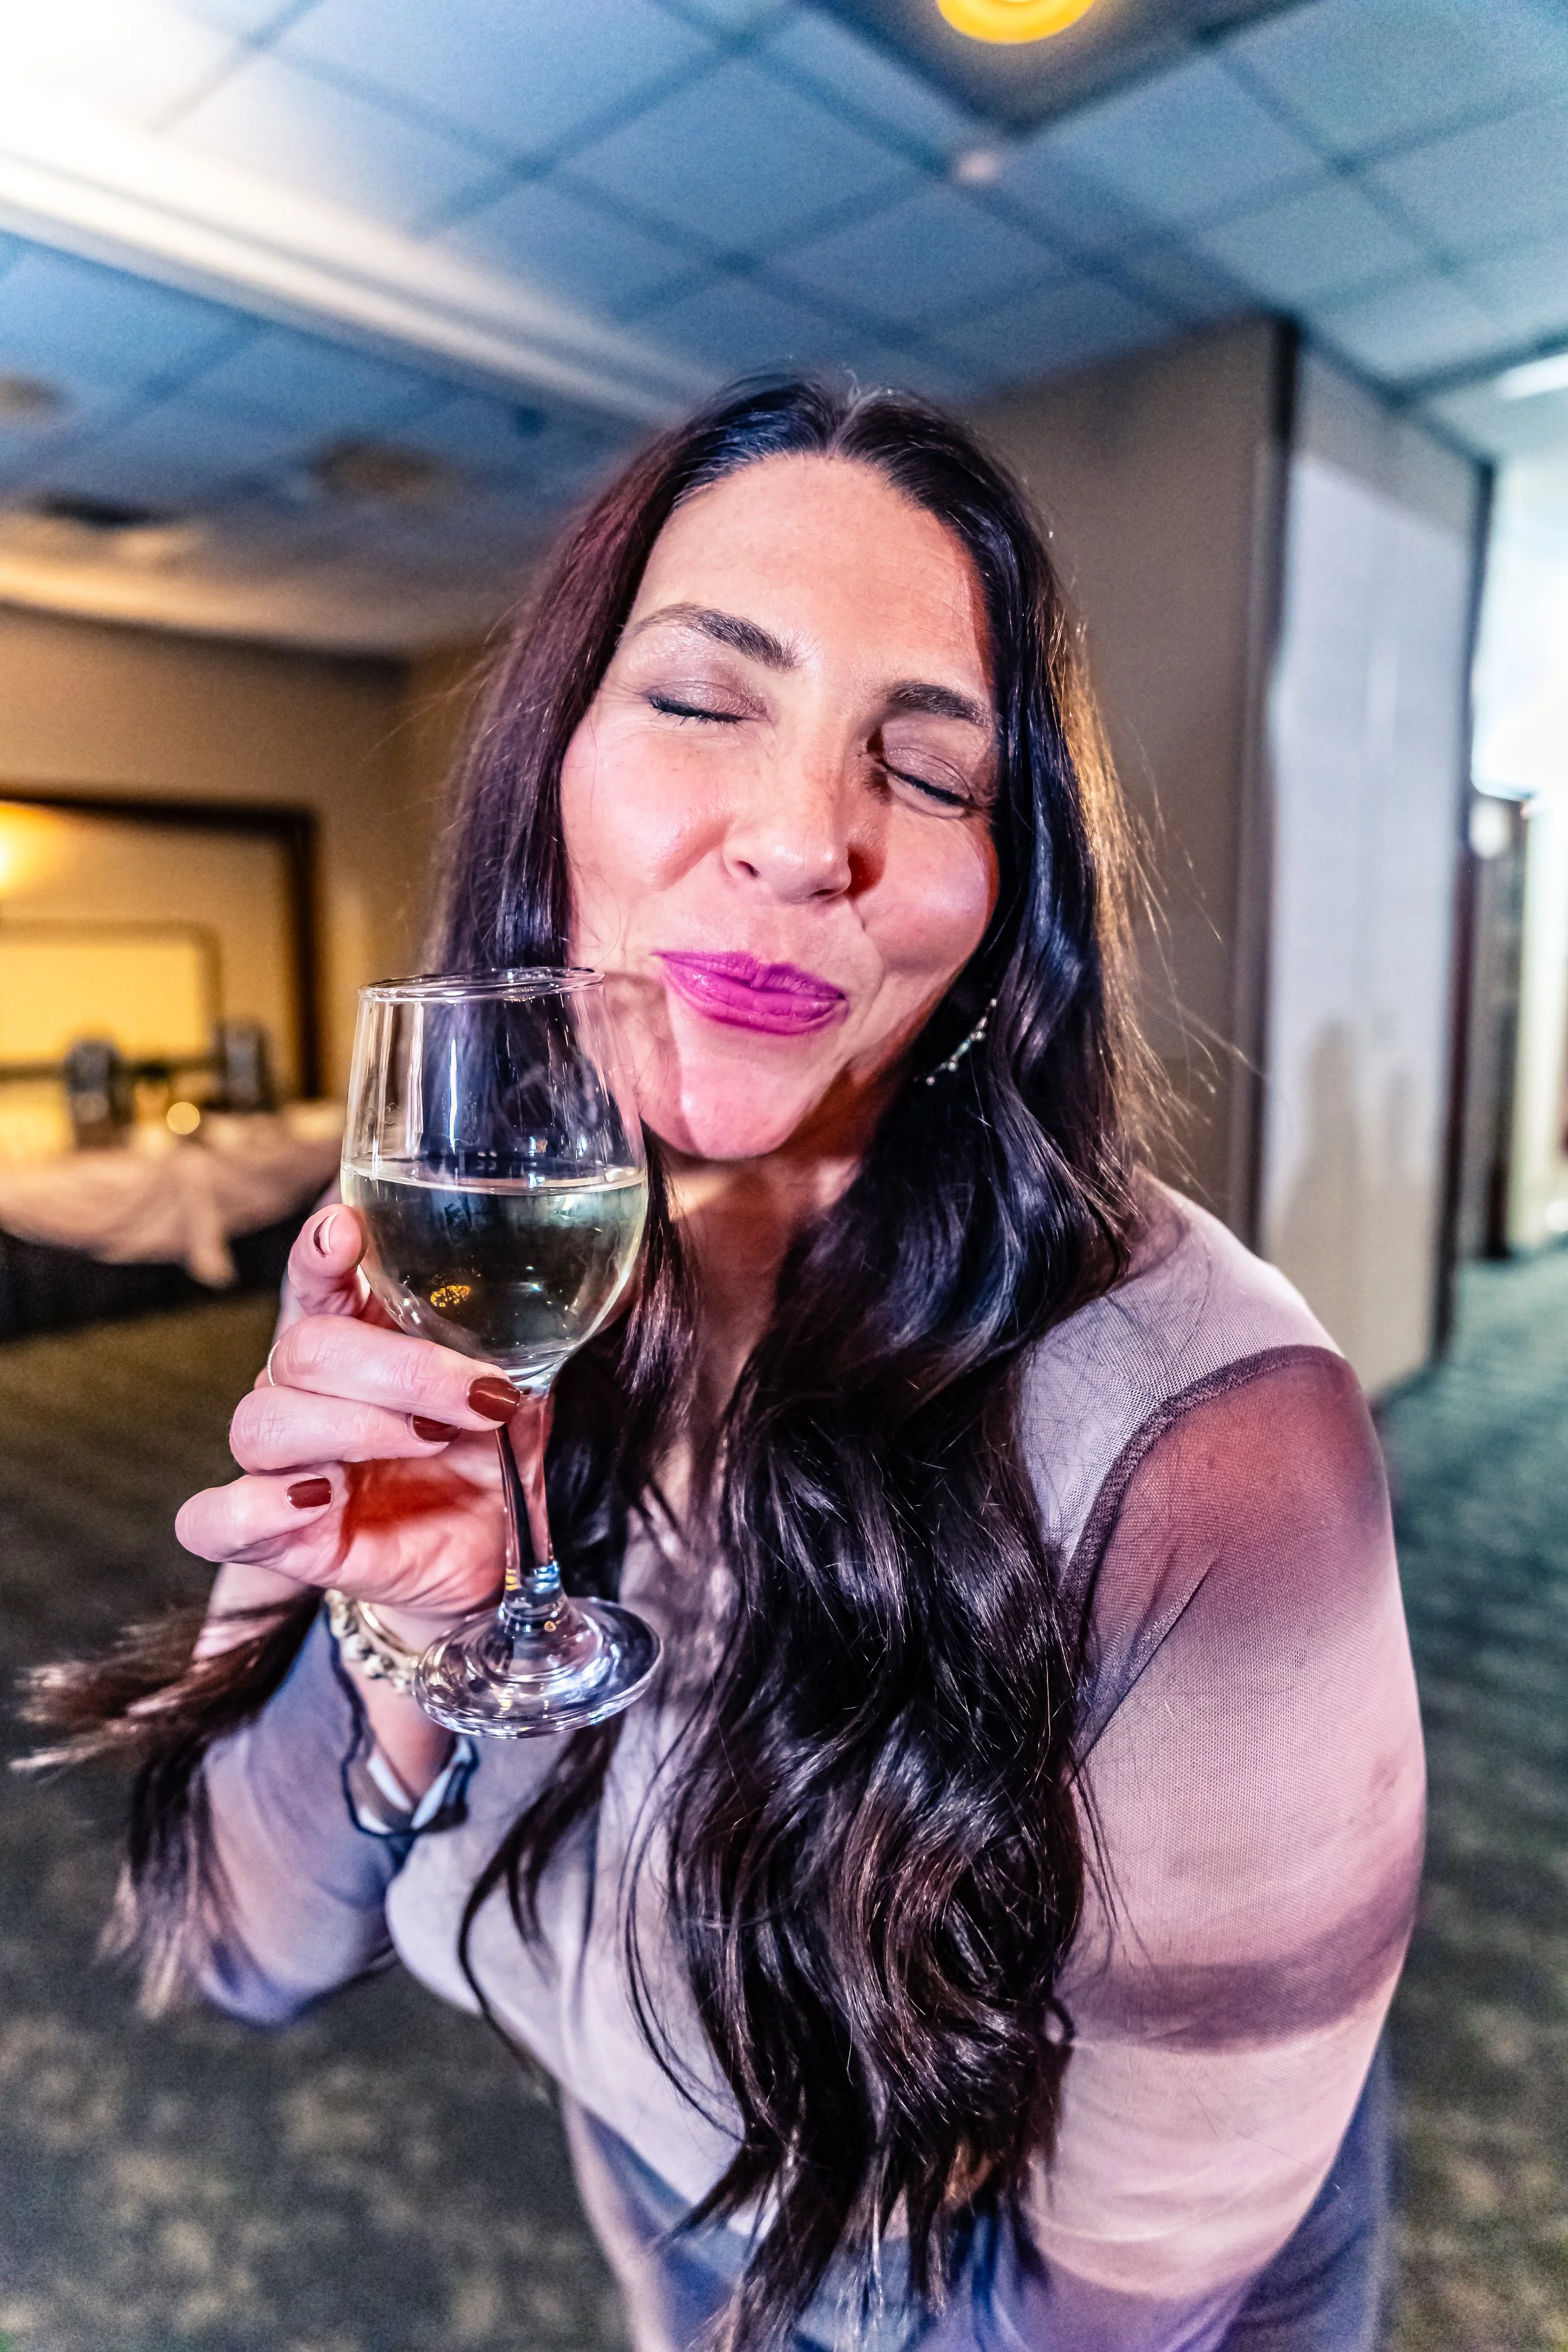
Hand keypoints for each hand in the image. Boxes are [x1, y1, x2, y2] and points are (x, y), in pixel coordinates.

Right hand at [178, 1204, 535, 1642]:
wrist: (492, 1555)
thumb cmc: (492, 1458)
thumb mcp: (516, 1393)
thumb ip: (514, 1346)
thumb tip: (547, 1294)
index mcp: (357, 1339)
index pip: (316, 1280)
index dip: (320, 1253)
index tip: (347, 1233)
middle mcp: (306, 1393)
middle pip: (304, 1351)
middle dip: (399, 1370)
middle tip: (476, 1401)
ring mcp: (286, 1463)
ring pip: (263, 1421)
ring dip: (352, 1427)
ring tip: (428, 1445)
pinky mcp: (278, 1536)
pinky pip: (215, 1518)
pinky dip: (254, 1506)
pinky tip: (315, 1498)